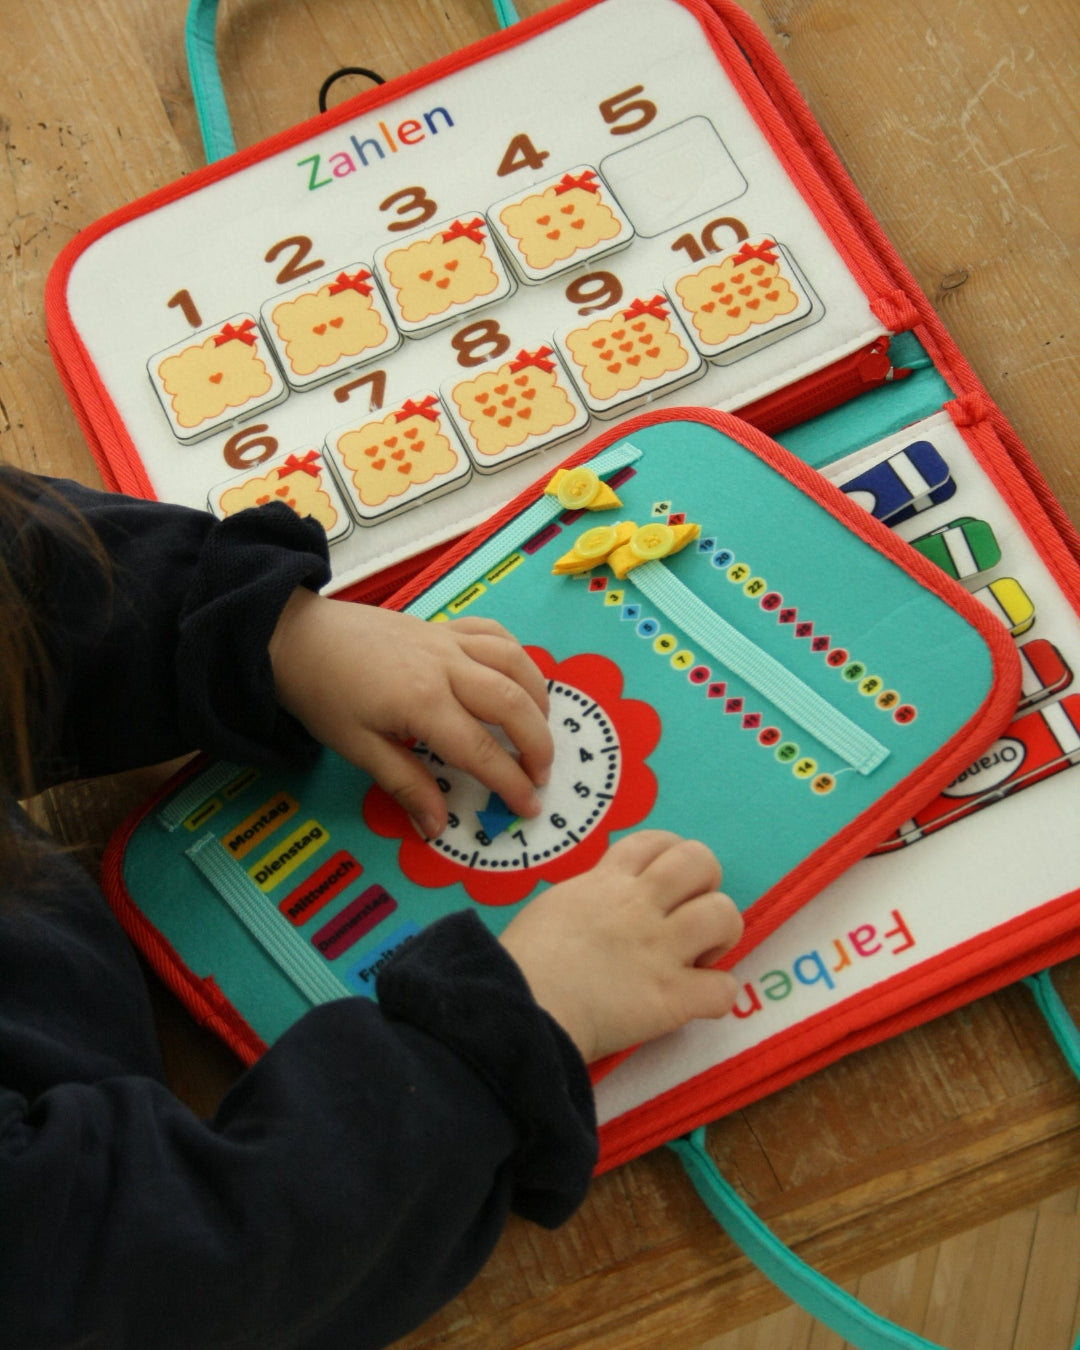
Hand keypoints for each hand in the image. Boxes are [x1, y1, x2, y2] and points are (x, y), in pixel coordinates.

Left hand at [269, 589, 553, 839]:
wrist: (298, 638)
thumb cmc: (323, 696)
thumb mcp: (357, 748)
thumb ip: (404, 784)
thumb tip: (437, 826)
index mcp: (422, 703)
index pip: (480, 749)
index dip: (511, 782)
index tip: (529, 808)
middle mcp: (446, 667)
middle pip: (511, 703)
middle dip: (537, 743)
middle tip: (542, 775)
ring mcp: (448, 641)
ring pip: (513, 662)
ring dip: (537, 697)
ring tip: (540, 729)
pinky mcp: (444, 626)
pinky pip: (495, 634)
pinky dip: (516, 656)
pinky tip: (519, 678)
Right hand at [499, 831, 742, 1062]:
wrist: (518, 1005)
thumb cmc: (522, 961)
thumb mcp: (554, 906)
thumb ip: (588, 900)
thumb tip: (602, 913)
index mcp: (608, 881)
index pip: (658, 841)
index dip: (673, 856)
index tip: (666, 884)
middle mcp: (641, 905)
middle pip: (701, 861)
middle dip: (708, 885)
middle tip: (689, 917)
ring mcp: (661, 949)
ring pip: (724, 914)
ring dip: (721, 935)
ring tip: (700, 958)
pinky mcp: (672, 997)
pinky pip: (723, 988)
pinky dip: (716, 996)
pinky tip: (696, 1003)